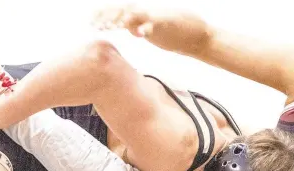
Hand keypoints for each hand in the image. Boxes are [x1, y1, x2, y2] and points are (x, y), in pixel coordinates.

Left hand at [92, 3, 212, 55]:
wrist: (201, 37)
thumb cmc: (180, 33)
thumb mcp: (157, 31)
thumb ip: (143, 29)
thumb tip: (133, 30)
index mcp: (145, 16)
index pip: (122, 12)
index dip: (106, 16)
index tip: (92, 23)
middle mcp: (149, 14)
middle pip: (124, 10)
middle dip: (108, 17)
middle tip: (94, 25)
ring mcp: (158, 18)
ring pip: (137, 14)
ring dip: (122, 19)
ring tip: (110, 26)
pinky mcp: (169, 24)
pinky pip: (156, 24)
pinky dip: (147, 27)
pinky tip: (140, 33)